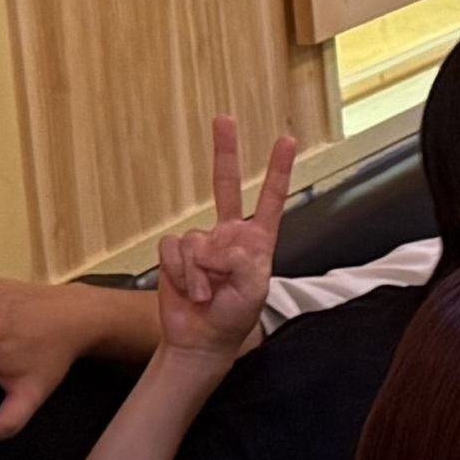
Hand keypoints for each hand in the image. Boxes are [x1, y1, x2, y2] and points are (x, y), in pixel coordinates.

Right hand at [152, 115, 298, 363]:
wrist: (200, 340)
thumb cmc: (233, 318)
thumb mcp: (254, 292)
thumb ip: (244, 262)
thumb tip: (222, 242)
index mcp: (256, 241)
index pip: (270, 199)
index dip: (277, 170)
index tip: (286, 140)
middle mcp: (228, 234)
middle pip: (224, 184)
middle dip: (224, 151)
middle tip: (224, 119)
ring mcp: (201, 243)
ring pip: (195, 238)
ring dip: (198, 272)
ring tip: (207, 294)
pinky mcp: (176, 253)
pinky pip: (174, 249)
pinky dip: (181, 272)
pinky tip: (188, 290)